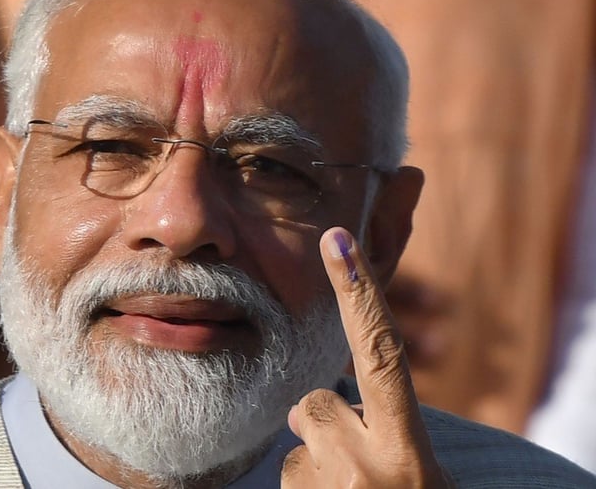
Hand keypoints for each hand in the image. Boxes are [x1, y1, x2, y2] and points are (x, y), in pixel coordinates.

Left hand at [281, 227, 452, 487]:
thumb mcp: (416, 471)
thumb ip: (378, 428)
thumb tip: (311, 408)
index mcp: (410, 452)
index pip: (381, 356)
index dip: (360, 296)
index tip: (336, 239)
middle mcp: (373, 468)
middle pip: (314, 406)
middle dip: (324, 427)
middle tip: (359, 471)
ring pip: (297, 450)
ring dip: (316, 471)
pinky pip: (286, 481)